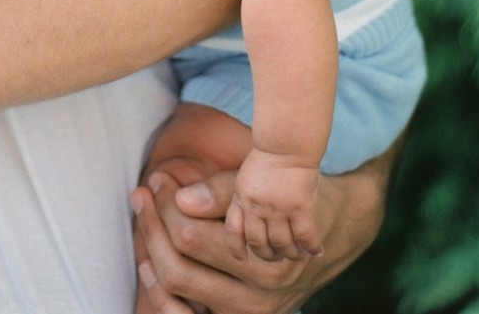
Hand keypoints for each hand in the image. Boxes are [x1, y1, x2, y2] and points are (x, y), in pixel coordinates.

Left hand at [132, 158, 318, 313]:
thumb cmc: (293, 198)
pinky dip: (165, 298)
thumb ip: (224, 191)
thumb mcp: (267, 187)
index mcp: (264, 260)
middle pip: (181, 269)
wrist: (336, 231)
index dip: (167, 205)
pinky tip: (150, 267)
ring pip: (181, 297)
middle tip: (142, 195)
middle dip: (153, 229)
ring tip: (143, 226)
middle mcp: (258, 296)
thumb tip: (181, 198)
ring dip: (152, 261)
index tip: (158, 179)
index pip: (192, 237)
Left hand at [225, 149, 321, 263]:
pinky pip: (305, 237)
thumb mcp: (246, 174)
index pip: (234, 230)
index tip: (242, 259)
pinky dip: (311, 247)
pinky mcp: (300, 207)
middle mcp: (256, 206)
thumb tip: (225, 213)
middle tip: (278, 257)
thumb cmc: (270, 154)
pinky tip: (317, 251)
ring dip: (291, 254)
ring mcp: (278, 208)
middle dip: (268, 255)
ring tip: (298, 255)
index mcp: (242, 197)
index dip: (236, 248)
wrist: (288, 141)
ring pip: (282, 244)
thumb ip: (240, 195)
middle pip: (259, 243)